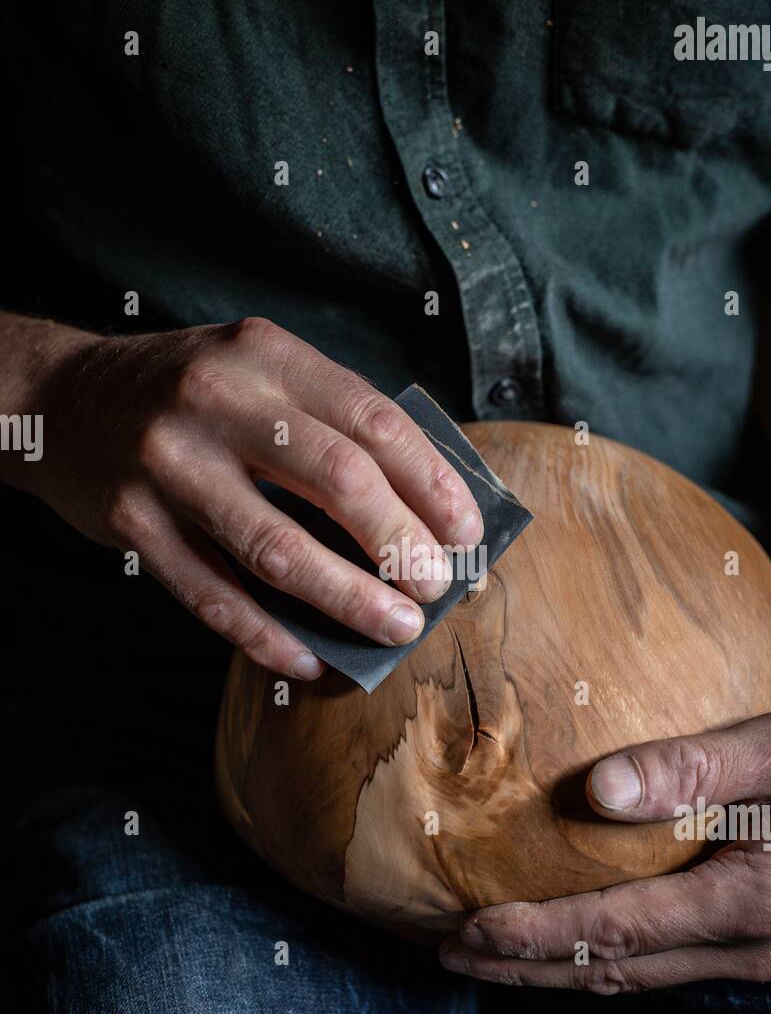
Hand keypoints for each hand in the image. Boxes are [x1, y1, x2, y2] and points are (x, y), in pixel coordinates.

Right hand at [23, 316, 482, 678]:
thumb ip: (329, 420)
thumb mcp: (257, 371)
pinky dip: (270, 636)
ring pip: (278, 549)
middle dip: (401, 545)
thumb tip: (423, 508)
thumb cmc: (186, 393)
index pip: (373, 420)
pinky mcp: (133, 525)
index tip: (467, 532)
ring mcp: (169, 466)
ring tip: (395, 629)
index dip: (433, 483)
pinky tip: (311, 658)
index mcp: (264, 355)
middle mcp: (216, 401)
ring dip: (349, 599)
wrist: (60, 400)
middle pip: (337, 480)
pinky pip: (214, 598)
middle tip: (435, 587)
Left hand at [439, 705, 770, 990]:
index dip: (533, 935)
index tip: (466, 929)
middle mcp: (743, 947)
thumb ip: (696, 768)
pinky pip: (660, 965)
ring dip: (554, 971)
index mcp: (745, 902)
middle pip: (610, 972)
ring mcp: (752, 954)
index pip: (613, 930)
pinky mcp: (758, 944)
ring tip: (486, 956)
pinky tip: (569, 942)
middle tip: (445, 955)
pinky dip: (600, 960)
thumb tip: (597, 791)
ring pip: (632, 977)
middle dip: (522, 968)